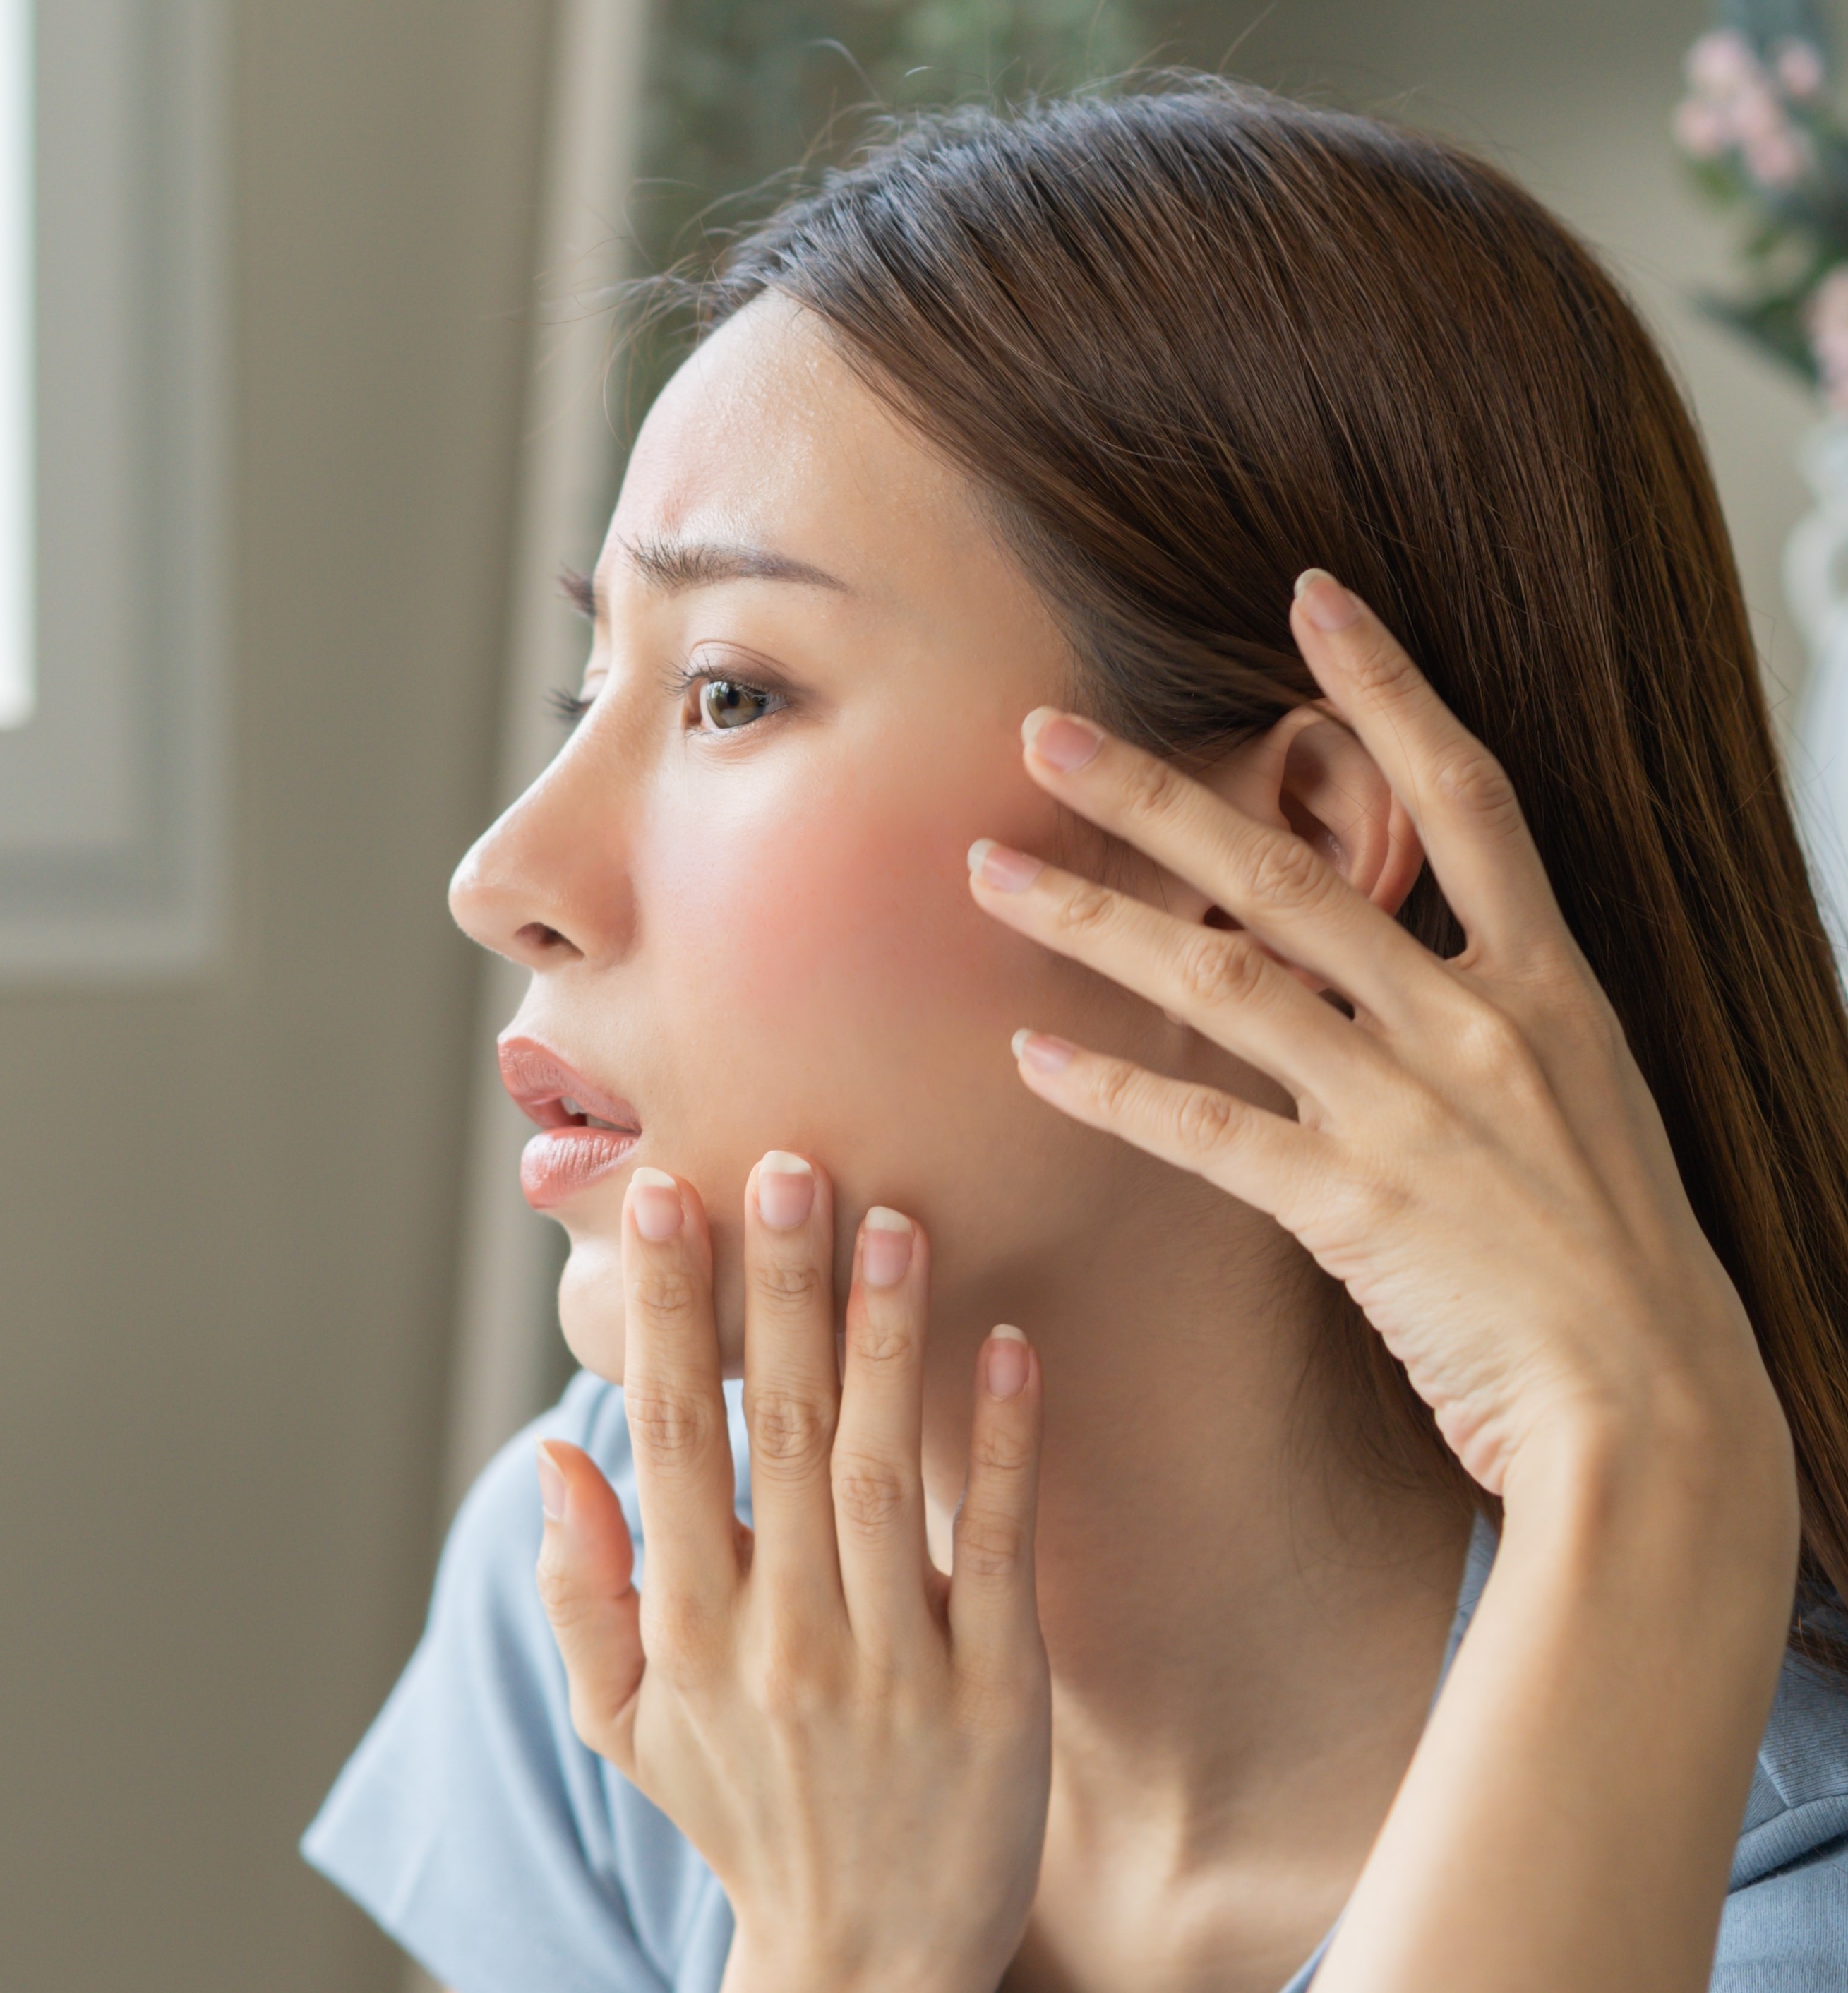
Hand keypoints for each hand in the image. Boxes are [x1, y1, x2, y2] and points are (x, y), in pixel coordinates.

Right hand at [535, 1156, 1048, 1992]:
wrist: (865, 1961)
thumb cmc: (740, 1814)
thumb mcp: (623, 1724)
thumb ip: (581, 1591)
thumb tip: (556, 1456)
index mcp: (687, 1630)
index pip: (671, 1440)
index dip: (670, 1316)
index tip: (669, 1199)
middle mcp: (781, 1636)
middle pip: (781, 1433)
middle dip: (781, 1292)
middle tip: (788, 1163)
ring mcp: (893, 1664)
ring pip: (885, 1470)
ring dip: (889, 1336)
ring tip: (896, 1215)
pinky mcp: (996, 1693)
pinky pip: (998, 1544)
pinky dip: (1006, 1441)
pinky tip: (1012, 1340)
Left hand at [963, 568, 1787, 1513]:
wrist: (1656, 1410)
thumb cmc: (1609, 1266)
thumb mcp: (1577, 1102)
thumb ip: (1481, 1017)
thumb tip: (1384, 962)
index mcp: (1550, 984)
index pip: (1465, 792)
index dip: (1388, 685)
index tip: (1312, 595)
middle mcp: (1479, 1025)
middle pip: (1292, 868)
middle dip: (1156, 792)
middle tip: (1040, 728)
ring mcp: (1414, 1111)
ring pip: (1223, 979)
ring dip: (1092, 921)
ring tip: (986, 872)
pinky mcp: (1355, 1207)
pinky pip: (1204, 1130)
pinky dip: (1112, 1090)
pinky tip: (1026, 1056)